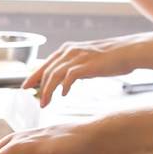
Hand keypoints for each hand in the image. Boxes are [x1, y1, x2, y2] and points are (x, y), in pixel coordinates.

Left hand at [24, 37, 140, 104]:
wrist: (127, 52)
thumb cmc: (110, 59)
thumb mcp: (86, 61)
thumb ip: (73, 68)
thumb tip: (64, 81)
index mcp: (67, 50)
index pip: (45, 64)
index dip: (33, 76)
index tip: (25, 87)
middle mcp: (68, 51)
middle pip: (46, 70)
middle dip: (38, 87)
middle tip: (36, 101)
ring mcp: (76, 57)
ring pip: (54, 75)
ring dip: (47, 91)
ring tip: (45, 103)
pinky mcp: (85, 65)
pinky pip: (69, 77)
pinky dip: (63, 87)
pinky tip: (63, 95)